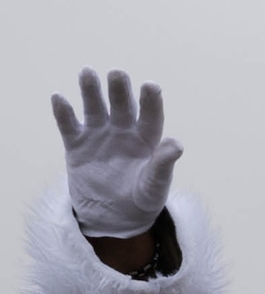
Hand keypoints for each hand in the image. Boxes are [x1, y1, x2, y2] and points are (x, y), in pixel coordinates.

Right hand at [52, 68, 181, 238]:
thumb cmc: (141, 202)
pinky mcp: (77, 146)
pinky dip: (63, 113)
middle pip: (122, 105)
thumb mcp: (154, 188)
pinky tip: (59, 98)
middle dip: (119, 90)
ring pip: (95, 108)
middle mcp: (123, 132)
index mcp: (146, 140)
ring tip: (87, 73)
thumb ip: (163, 166)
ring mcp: (99, 136)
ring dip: (91, 91)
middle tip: (117, 74)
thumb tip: (176, 145)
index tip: (150, 86)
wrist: (113, 220)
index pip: (150, 116)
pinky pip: (69, 126)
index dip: (151, 101)